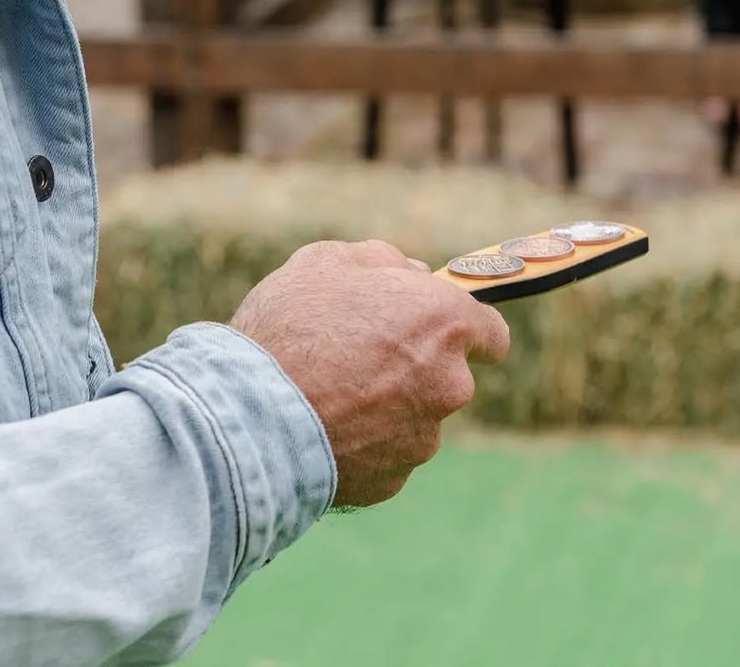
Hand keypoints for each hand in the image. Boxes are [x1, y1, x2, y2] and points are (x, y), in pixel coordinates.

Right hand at [230, 240, 509, 507]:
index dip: (467, 329)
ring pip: (414, 419)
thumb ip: (381, 260)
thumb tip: (411, 273)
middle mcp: (449, 383)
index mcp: (444, 322)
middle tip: (359, 359)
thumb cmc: (288, 329)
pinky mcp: (393, 479)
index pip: (491, 332)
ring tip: (327, 397)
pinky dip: (363, 445)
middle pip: (448, 376)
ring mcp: (423, 438)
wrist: (248, 415)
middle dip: (415, 369)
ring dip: (386, 409)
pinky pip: (385, 456)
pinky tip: (322, 430)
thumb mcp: (326, 262)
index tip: (450, 333)